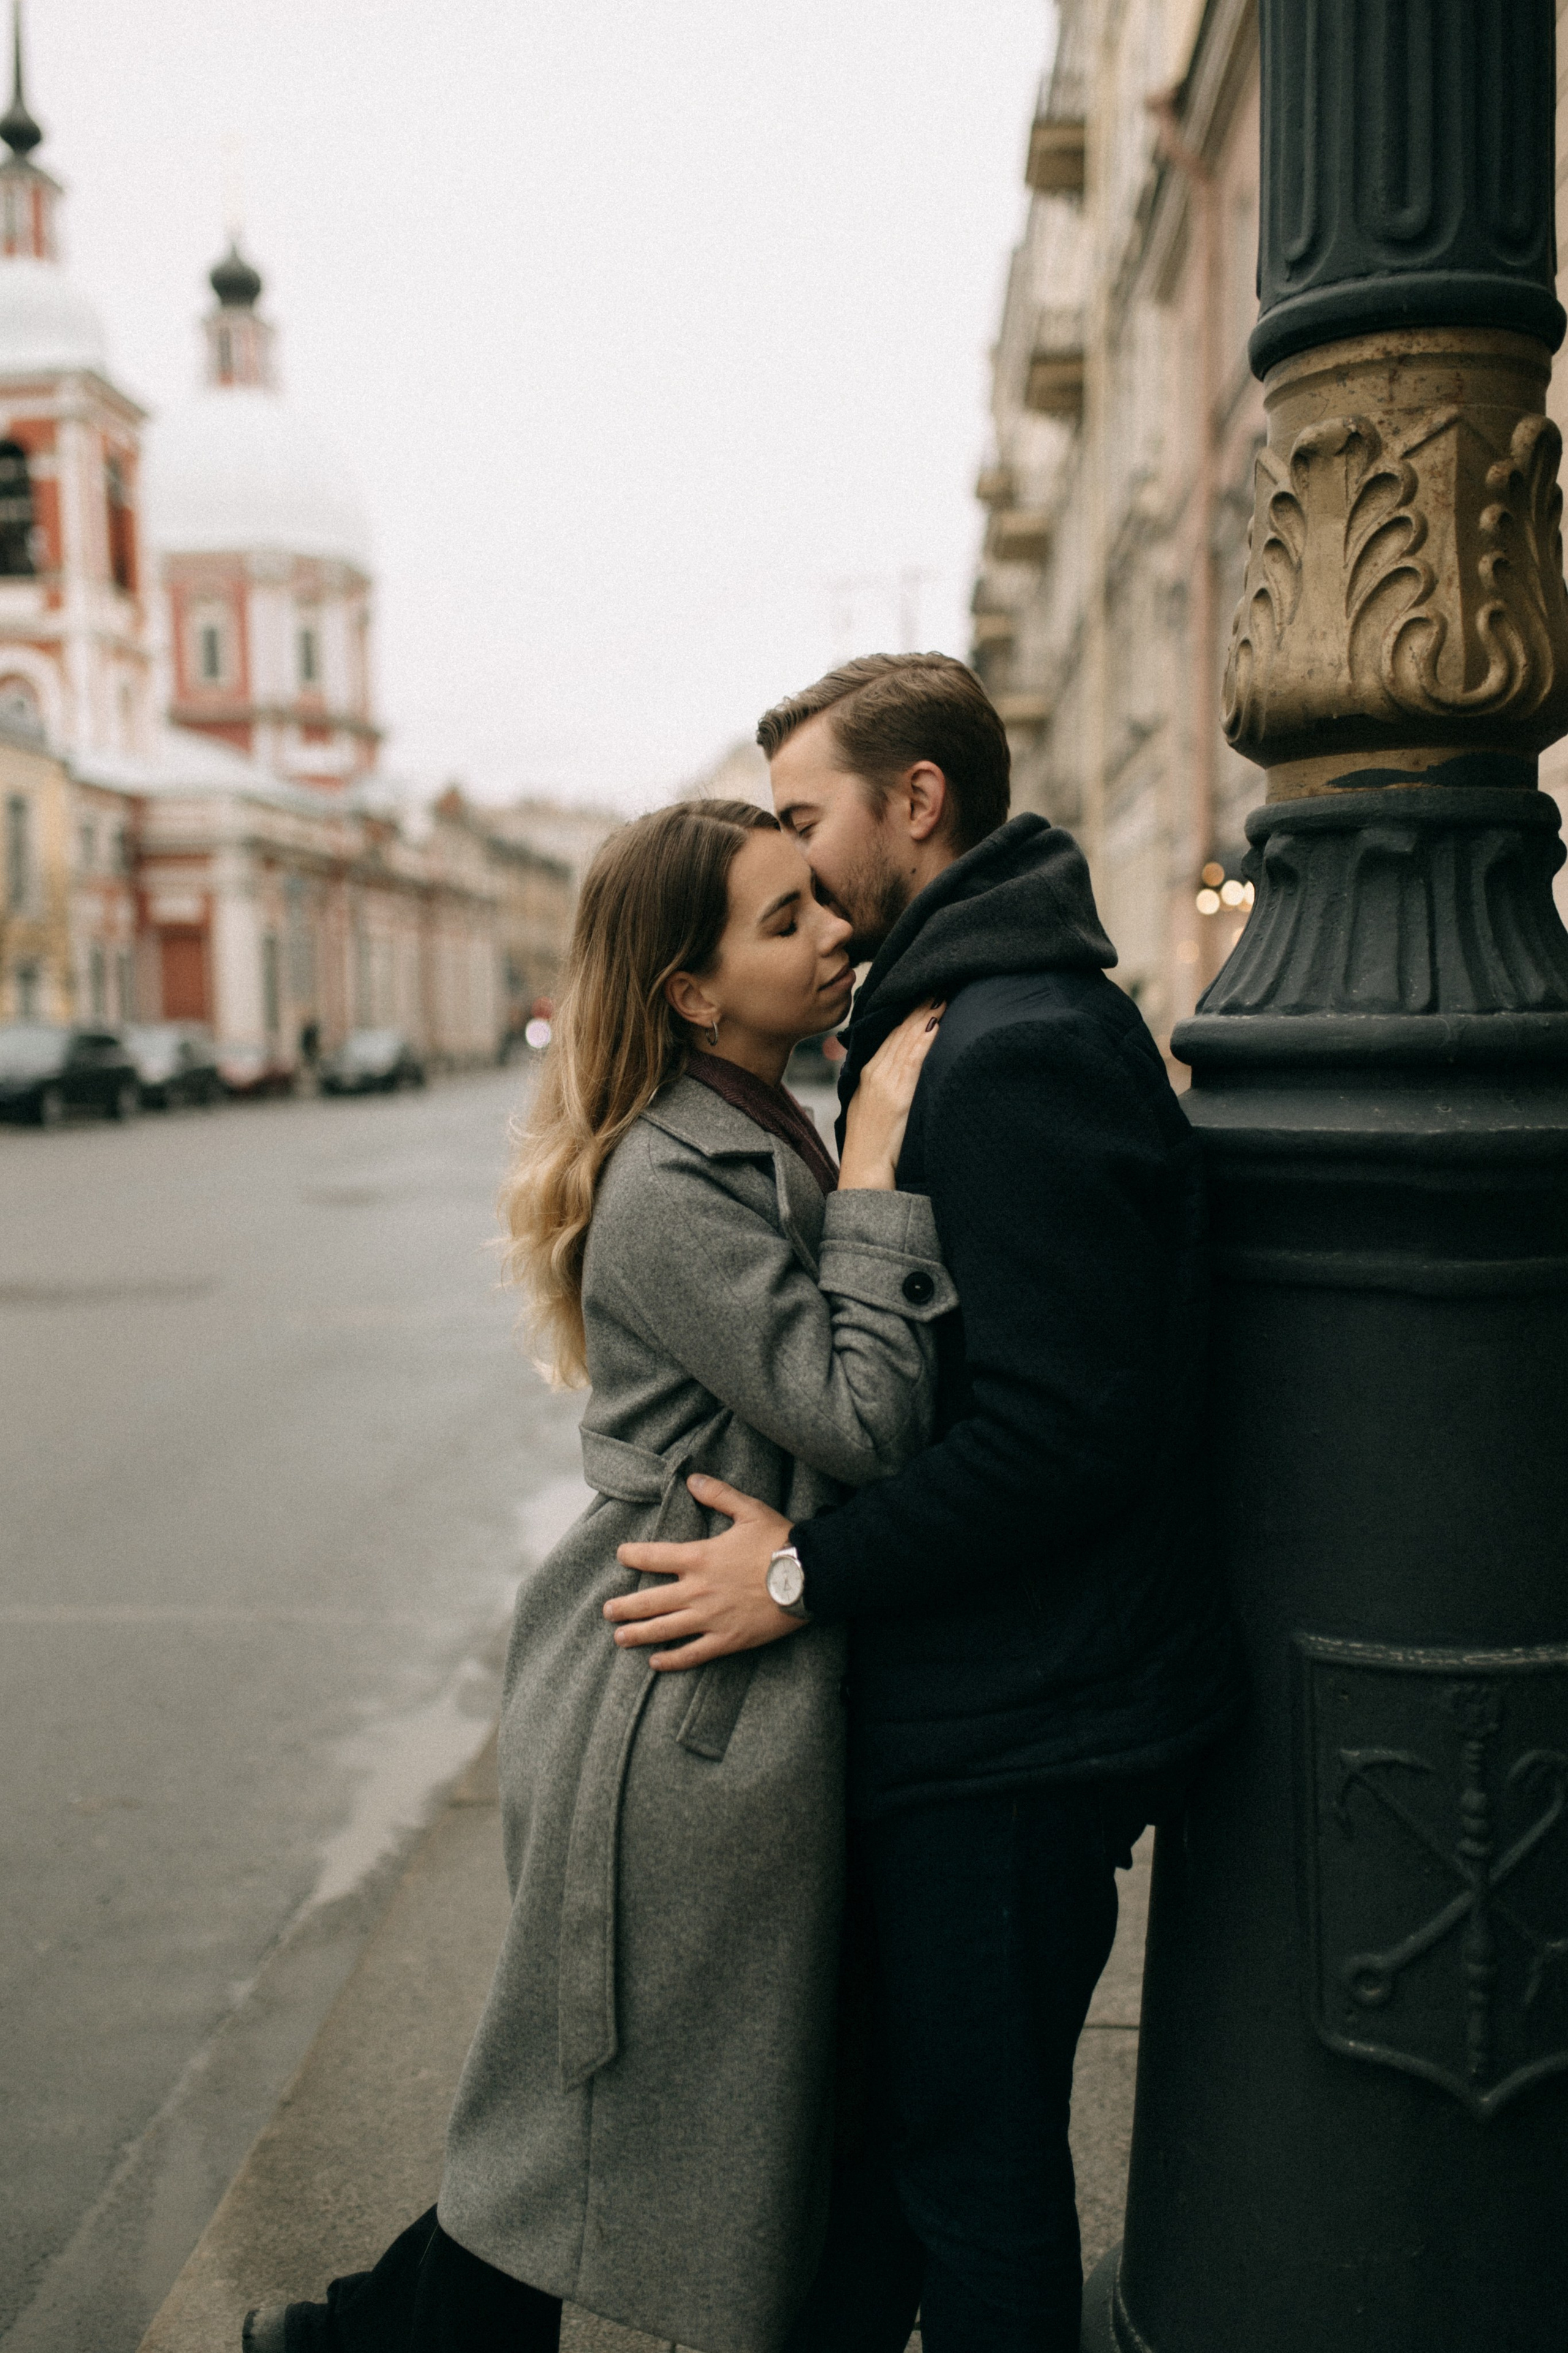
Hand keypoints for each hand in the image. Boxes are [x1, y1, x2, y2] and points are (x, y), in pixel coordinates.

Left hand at [607, 1475, 796, 1669]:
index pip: (655, 1557)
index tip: (620, 1555)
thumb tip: (692, 1479)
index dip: (633, 1556)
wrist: (810, 1577)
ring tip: (619, 1638)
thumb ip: (718, 1494)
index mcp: (700, 1558)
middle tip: (607, 1611)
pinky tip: (655, 1662)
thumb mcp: (749, 1510)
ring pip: (665, 1629)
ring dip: (638, 1634)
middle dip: (625, 1606)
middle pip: (650, 1601)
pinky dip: (672, 1659)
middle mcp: (698, 1590)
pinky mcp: (728, 1640)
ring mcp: (711, 1618)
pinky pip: (693, 1653)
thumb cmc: (780, 1542)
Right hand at [838, 1000, 944, 1189]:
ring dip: (926, 1014)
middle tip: (938, 981)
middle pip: (900, 1030)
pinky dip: (925, 1038)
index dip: (909, 1012)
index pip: (891, 1033)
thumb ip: (886, 1086)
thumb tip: (905, 1070)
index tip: (925, 992)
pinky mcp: (896, 1095)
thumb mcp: (872, 1109)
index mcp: (869, 1073)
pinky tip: (937, 1022)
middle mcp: (875, 1072)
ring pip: (907, 1039)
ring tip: (942, 992)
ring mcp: (884, 1082)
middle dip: (919, 1004)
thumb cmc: (873, 1147)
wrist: (864, 1173)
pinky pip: (913, 1059)